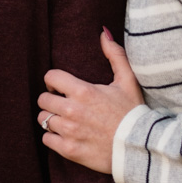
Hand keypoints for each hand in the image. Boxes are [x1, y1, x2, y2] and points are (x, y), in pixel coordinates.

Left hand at [38, 29, 144, 173]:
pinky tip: (66, 135)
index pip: (51, 77)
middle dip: (51, 99)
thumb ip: (115, 55)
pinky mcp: (69, 150)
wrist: (139, 147)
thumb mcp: (128, 81)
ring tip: (65, 120)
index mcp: (84, 91)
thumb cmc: (133, 112)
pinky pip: (47, 139)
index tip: (60, 86)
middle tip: (62, 104)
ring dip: (51, 118)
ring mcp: (70, 131)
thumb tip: (104, 32)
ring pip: (43, 119)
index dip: (54, 80)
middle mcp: (72, 110)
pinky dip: (53, 137)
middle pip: (43, 99)